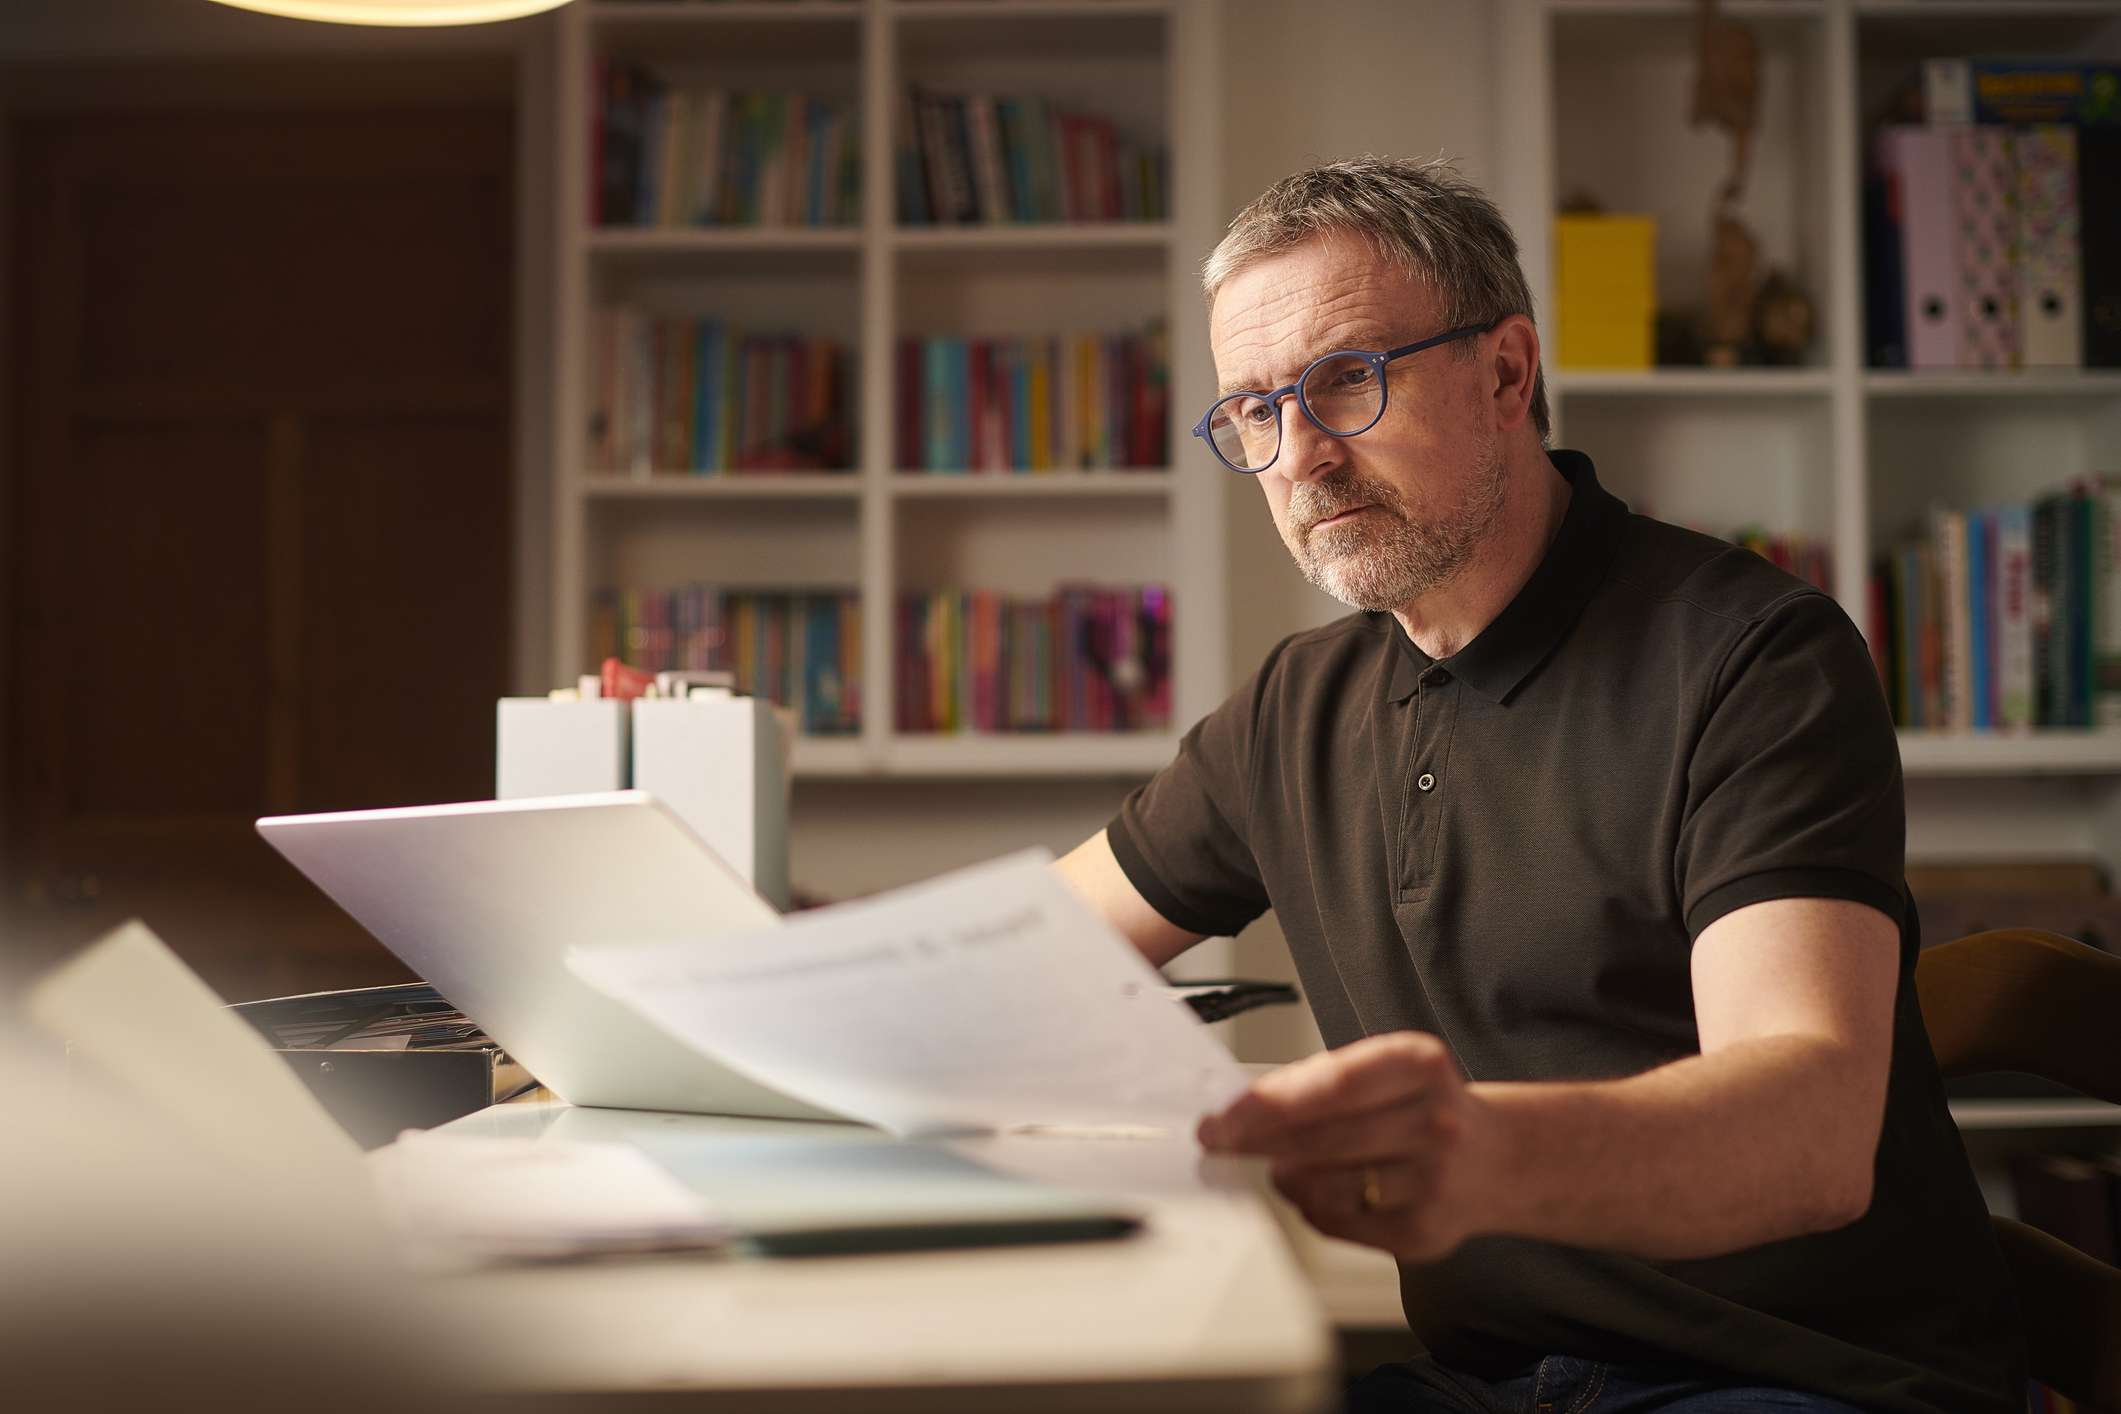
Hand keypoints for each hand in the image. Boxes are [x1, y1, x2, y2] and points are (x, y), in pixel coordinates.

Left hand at [1197, 1031, 1499, 1262]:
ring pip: (1325, 1187)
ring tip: (1284, 1164)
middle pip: (1323, 1139)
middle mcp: (1435, 1122)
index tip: (1223, 1116)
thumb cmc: (1421, 1107)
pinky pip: (1339, 1224)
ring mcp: (1433, 1182)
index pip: (1332, 1086)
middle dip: (1258, 1141)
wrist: (1497, 1159)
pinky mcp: (1423, 1232)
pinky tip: (1321, 1190)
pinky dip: (1313, 1207)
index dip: (1269, 1104)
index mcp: (1420, 1065)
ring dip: (1287, 1176)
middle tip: (1221, 1140)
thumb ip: (1317, 1082)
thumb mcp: (1382, 1071)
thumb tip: (1241, 1107)